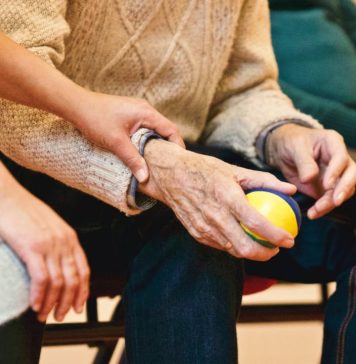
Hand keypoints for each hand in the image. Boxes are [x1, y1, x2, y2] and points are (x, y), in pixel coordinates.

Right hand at [0, 164, 89, 321]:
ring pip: (59, 282)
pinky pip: (41, 279)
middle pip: (74, 280)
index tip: (78, 306)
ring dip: (53, 303)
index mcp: (70, 238)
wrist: (8, 196)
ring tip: (45, 315)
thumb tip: (57, 265)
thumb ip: (57, 244)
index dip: (83, 291)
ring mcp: (49, 245)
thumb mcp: (50, 227)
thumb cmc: (25, 211)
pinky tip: (35, 305)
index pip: (84, 270)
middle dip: (68, 302)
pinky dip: (40, 296)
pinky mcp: (32, 247)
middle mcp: (64, 242)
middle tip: (61, 316)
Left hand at [70, 92, 184, 181]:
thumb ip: (133, 159)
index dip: (177, 146)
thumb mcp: (116, 142)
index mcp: (146, 113)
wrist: (76, 105)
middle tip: (169, 164)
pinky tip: (142, 151)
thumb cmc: (95, 119)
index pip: (171, 130)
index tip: (179, 161)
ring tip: (157, 161)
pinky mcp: (129, 114)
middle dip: (168, 146)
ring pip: (154, 129)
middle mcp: (144, 109)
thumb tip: (145, 177)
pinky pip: (144, 128)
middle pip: (165, 129)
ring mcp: (137, 111)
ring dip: (156, 144)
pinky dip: (147, 140)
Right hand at [139, 140, 296, 260]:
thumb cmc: (204, 170)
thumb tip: (290, 190)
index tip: (289, 240)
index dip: (276, 236)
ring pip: (232, 250)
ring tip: (261, 244)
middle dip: (266, 254)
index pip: (256, 223)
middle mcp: (214, 216)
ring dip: (250, 252)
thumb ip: (264, 180)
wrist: (171, 176)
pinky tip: (240, 238)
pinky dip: (233, 245)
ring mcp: (203, 227)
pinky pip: (219, 245)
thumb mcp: (235, 169)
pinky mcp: (196, 233)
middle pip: (244, 247)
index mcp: (227, 197)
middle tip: (276, 248)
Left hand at [267, 124, 355, 218]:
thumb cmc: (291, 143)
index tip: (326, 184)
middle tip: (335, 201)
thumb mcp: (295, 148)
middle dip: (344, 189)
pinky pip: (330, 199)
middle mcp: (340, 159)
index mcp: (333, 143)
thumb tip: (309, 179)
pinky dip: (324, 208)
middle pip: (351, 175)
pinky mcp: (328, 187)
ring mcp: (336, 174)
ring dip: (332, 202)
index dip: (336, 172)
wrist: (283, 151)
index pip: (341, 158)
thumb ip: (304, 162)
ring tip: (316, 210)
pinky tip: (313, 213)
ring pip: (343, 190)